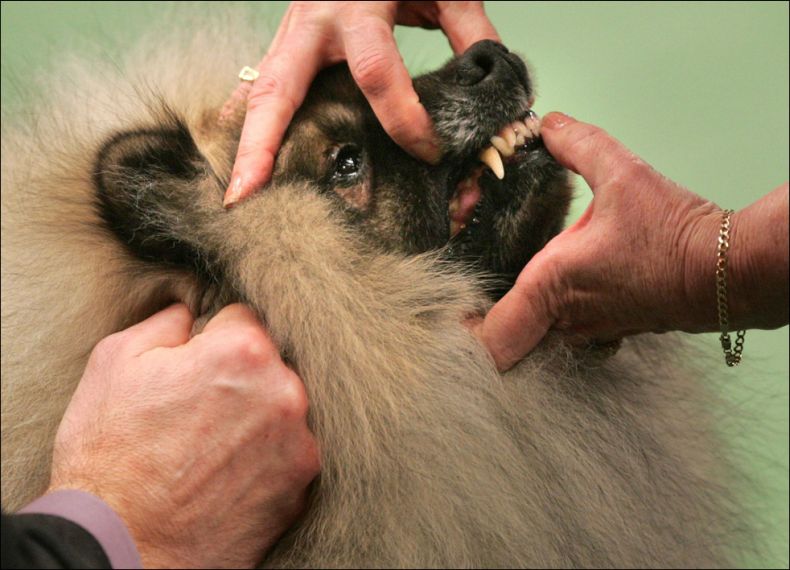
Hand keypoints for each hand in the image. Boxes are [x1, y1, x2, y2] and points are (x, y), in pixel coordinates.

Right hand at [48, 304, 319, 568]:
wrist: (122, 546)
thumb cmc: (110, 456)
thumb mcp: (115, 362)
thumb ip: (167, 321)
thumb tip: (193, 311)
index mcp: (242, 351)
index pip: (244, 317)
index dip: (213, 339)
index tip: (193, 366)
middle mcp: (284, 391)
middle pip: (271, 361)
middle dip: (241, 374)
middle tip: (200, 408)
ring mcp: (299, 440)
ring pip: (283, 403)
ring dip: (258, 412)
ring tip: (212, 443)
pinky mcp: (303, 482)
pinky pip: (291, 446)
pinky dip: (268, 451)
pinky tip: (229, 468)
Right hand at [223, 1, 498, 206]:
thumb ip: (470, 29)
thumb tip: (496, 82)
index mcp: (358, 8)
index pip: (376, 73)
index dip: (402, 117)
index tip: (427, 152)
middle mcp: (312, 24)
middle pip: (279, 91)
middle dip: (261, 144)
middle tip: (245, 193)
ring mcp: (292, 34)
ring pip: (259, 91)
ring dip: (244, 142)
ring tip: (236, 192)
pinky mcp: (287, 43)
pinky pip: (260, 84)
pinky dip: (246, 120)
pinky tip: (236, 156)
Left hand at [477, 112, 726, 370]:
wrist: (725, 271)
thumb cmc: (673, 232)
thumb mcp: (623, 174)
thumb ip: (578, 145)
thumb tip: (547, 125)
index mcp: (550, 285)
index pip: (490, 338)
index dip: (461, 337)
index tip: (446, 317)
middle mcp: (563, 320)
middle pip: (505, 341)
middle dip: (484, 320)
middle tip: (468, 295)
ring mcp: (587, 334)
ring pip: (533, 339)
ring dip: (518, 318)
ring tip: (506, 286)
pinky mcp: (608, 333)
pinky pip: (561, 335)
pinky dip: (548, 320)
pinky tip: (555, 292)